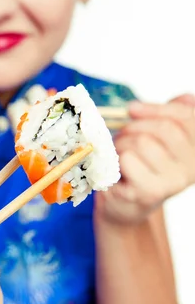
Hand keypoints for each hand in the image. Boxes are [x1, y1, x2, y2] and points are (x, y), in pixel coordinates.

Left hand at [95, 94, 194, 225]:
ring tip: (121, 155)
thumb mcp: (158, 139)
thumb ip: (171, 117)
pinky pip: (128, 159)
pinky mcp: (151, 191)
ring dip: (122, 144)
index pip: (186, 117)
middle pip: (164, 128)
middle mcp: (192, 168)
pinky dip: (116, 159)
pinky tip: (119, 170)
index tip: (133, 108)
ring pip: (142, 142)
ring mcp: (173, 182)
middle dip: (135, 127)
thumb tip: (184, 98)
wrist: (125, 205)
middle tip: (123, 137)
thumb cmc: (139, 167)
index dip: (157, 108)